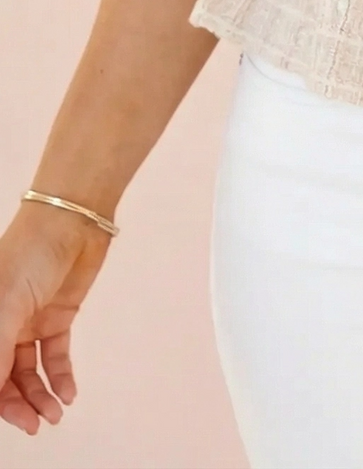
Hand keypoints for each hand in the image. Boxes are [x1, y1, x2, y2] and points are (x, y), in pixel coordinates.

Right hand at [0, 202, 113, 434]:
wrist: (73, 219)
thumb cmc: (29, 252)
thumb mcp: (5, 304)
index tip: (11, 420)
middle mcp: (0, 324)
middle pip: (2, 377)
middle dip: (17, 405)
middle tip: (35, 425)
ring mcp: (27, 321)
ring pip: (27, 372)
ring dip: (40, 396)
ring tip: (54, 414)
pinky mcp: (57, 316)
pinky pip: (54, 356)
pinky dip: (59, 378)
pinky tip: (68, 394)